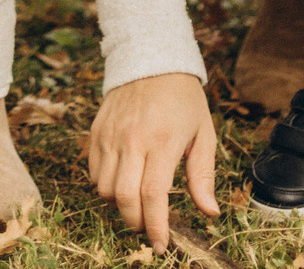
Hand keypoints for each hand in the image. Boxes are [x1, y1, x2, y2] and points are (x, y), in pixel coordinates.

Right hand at [87, 72, 219, 248]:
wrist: (151, 60)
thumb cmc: (183, 100)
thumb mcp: (204, 134)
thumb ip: (202, 175)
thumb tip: (209, 212)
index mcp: (163, 141)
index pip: (153, 195)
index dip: (156, 226)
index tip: (161, 244)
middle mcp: (132, 139)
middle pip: (124, 197)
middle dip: (135, 222)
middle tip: (148, 227)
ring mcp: (111, 135)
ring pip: (105, 188)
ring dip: (120, 205)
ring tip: (137, 202)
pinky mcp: (96, 131)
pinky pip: (94, 172)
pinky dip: (105, 186)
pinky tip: (123, 182)